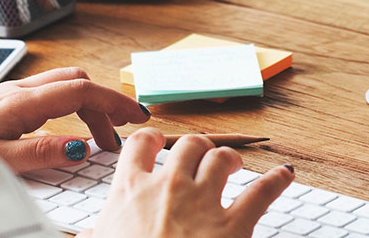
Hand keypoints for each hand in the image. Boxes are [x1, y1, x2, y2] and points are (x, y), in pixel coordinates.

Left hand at [0, 67, 149, 171]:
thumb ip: (40, 152)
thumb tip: (80, 147)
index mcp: (21, 102)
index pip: (81, 90)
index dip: (113, 101)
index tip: (136, 117)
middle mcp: (20, 90)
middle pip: (78, 82)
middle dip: (106, 103)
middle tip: (122, 133)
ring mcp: (13, 92)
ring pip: (64, 85)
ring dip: (90, 104)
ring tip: (101, 137)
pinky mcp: (7, 99)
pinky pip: (50, 93)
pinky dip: (72, 106)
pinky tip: (70, 130)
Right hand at [83, 130, 294, 237]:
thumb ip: (95, 235)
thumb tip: (83, 237)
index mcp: (130, 191)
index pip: (140, 145)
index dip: (152, 140)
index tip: (158, 143)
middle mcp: (168, 186)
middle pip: (188, 144)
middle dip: (197, 147)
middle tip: (201, 156)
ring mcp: (203, 201)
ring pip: (222, 158)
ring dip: (230, 158)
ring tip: (234, 164)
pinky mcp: (234, 224)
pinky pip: (262, 192)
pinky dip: (277, 181)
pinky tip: (285, 175)